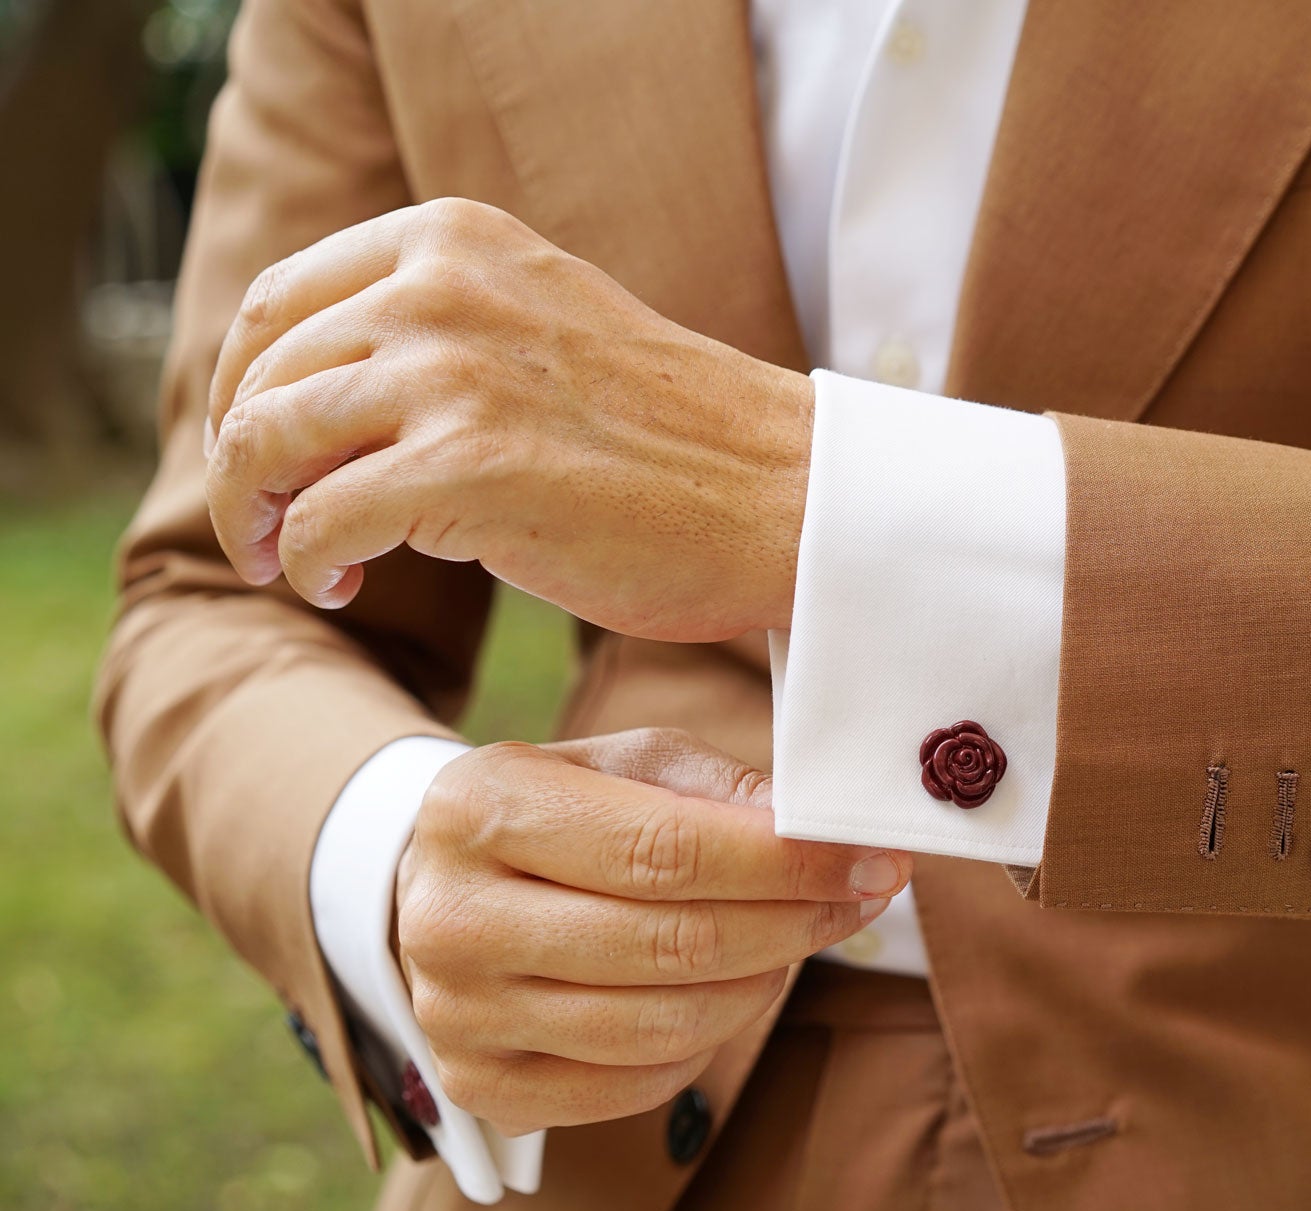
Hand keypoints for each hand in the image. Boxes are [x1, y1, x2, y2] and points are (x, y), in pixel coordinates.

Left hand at [203, 197, 812, 640]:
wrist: (784, 494)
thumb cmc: (673, 437)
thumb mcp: (542, 325)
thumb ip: (441, 327)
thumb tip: (318, 390)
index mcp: (456, 240)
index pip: (278, 302)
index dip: (244, 388)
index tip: (261, 450)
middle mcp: (441, 288)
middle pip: (262, 375)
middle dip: (242, 462)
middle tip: (262, 527)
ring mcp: (451, 375)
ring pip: (267, 442)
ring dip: (256, 516)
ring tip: (288, 562)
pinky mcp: (466, 470)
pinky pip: (321, 521)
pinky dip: (310, 564)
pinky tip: (345, 586)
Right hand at [394, 728, 907, 1136]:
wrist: (440, 887)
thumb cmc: (559, 812)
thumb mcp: (625, 765)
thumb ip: (719, 788)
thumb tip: (818, 832)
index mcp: (480, 808)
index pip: (664, 849)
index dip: (784, 863)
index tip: (871, 859)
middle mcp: (453, 918)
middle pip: (671, 944)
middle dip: (794, 922)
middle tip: (863, 899)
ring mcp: (458, 1014)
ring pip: (662, 1025)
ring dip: (762, 983)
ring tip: (797, 941)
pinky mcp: (481, 1086)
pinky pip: (635, 1083)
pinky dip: (707, 1041)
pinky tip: (730, 991)